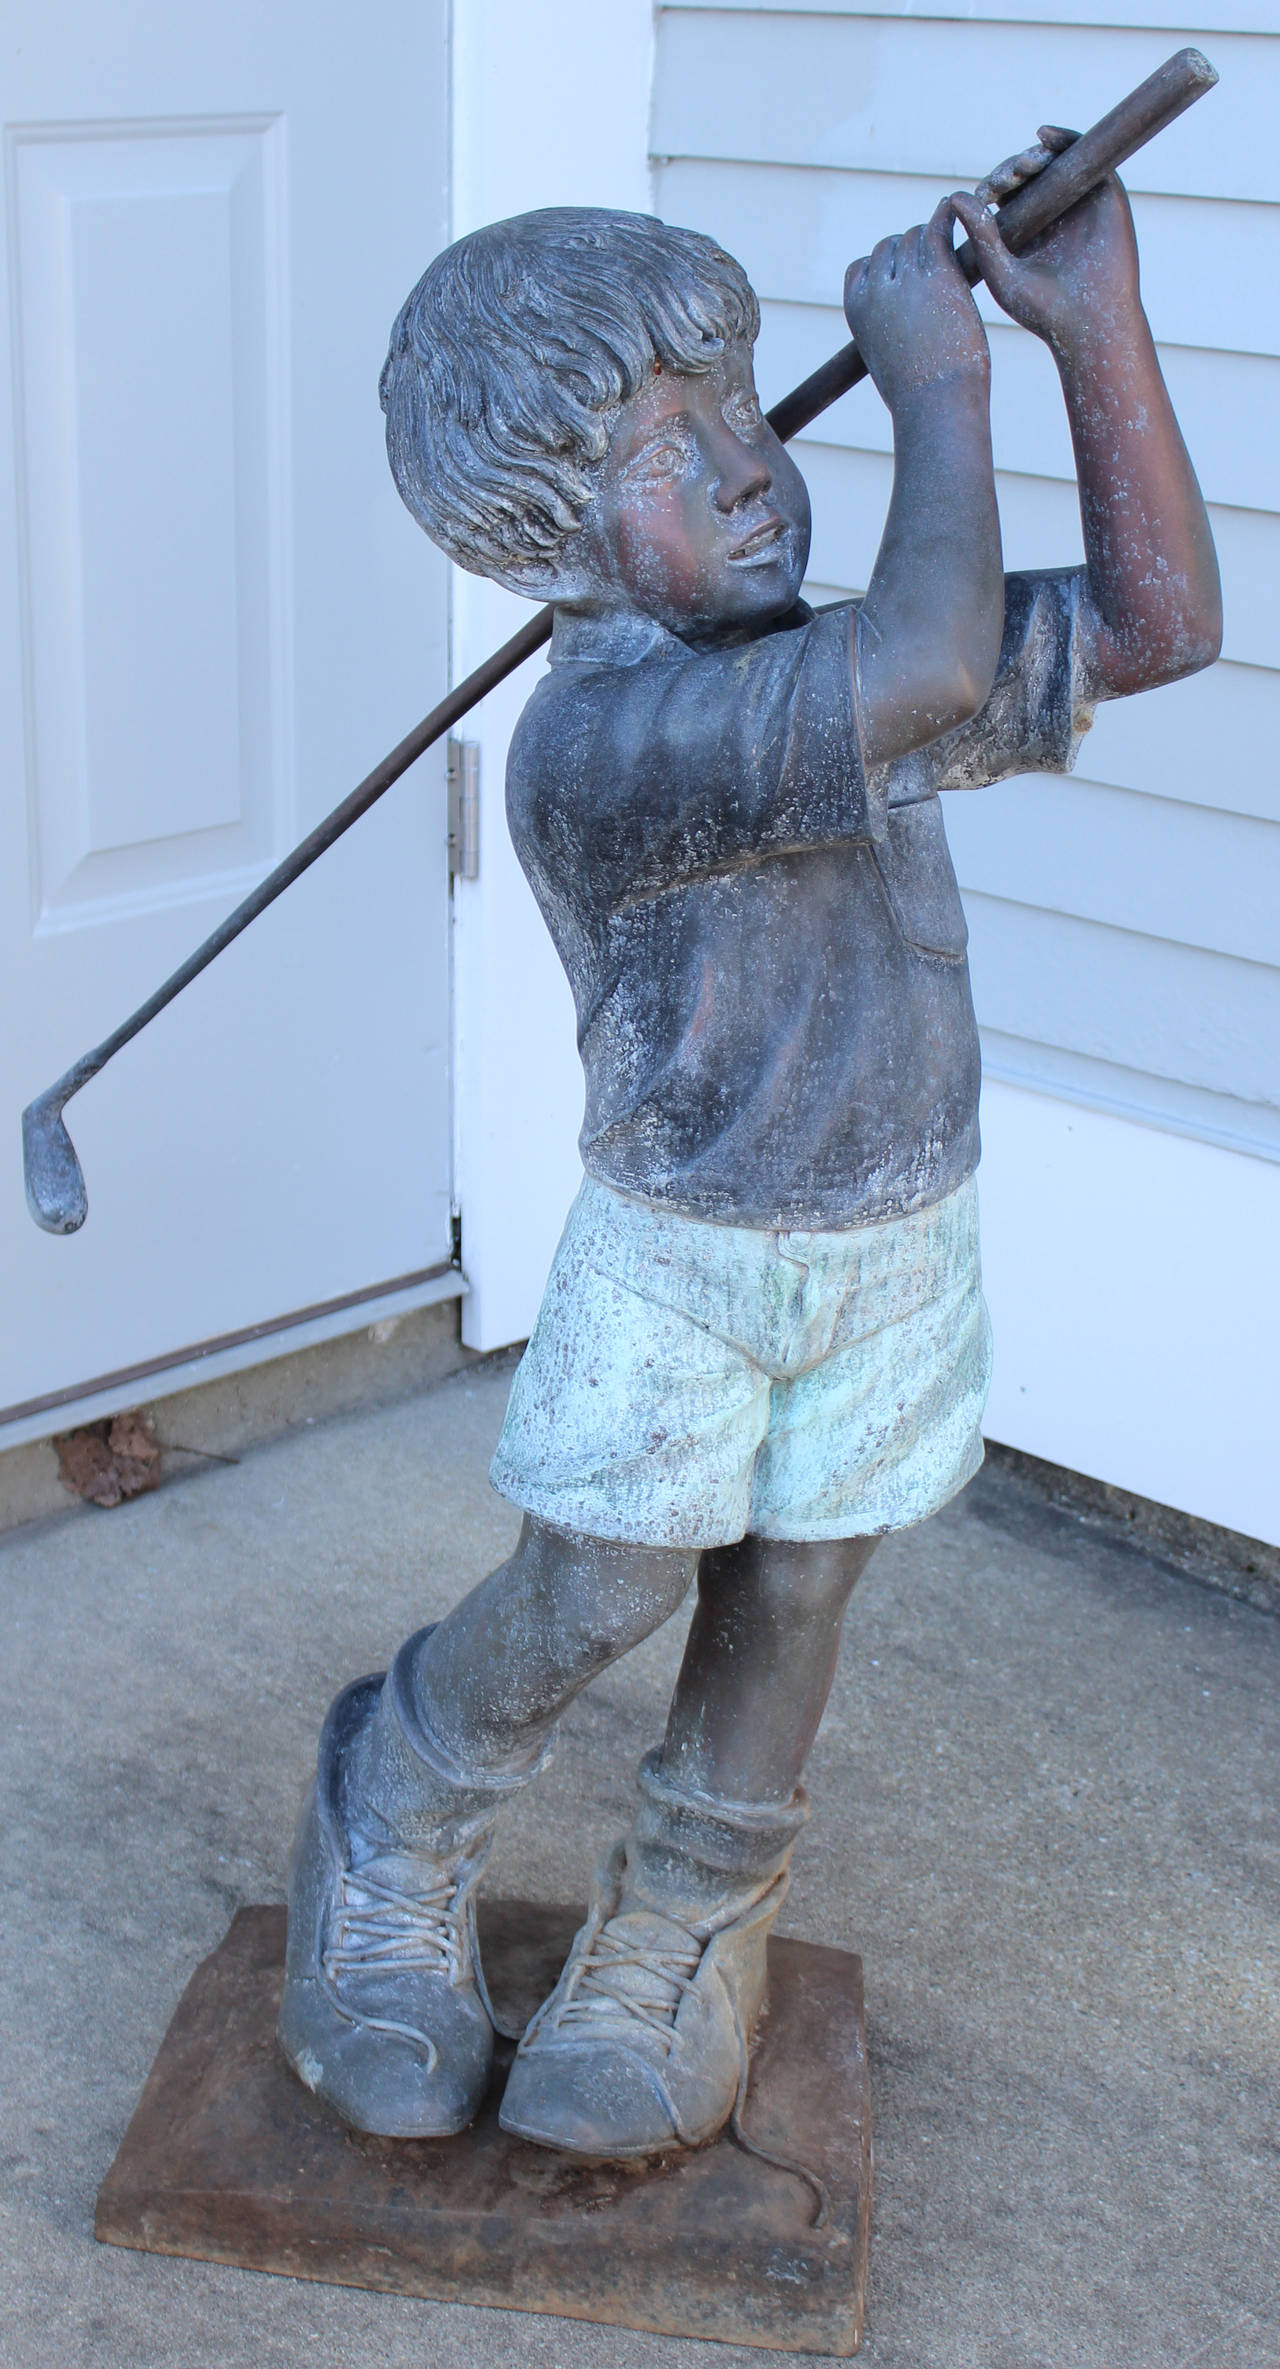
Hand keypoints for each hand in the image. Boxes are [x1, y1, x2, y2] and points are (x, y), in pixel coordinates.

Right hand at [844, 196, 989, 413]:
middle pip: (889, 247)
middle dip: (911, 254)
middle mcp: (876, 289)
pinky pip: (939, 229)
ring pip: (915, 236)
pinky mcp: (938, 274)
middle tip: (937, 267)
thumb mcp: (885, 362)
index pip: (862, 267)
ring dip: (932, 239)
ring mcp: (906, 279)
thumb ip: (883, 332)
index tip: (904, 278)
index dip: (884, 268)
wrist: (936, 405)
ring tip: (952, 249)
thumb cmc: (916, 397)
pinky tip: (961, 210)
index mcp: (857, 309)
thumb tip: (895, 325)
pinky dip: (948, 216)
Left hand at [949, 127, 1143, 360]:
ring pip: (1055, 161)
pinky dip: (1065, 140)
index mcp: (1029, 229)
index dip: (995, 185)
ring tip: (1021, 166)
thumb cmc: (1042, 310)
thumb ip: (980, 233)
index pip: (1008, 193)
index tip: (985, 194)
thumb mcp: (1000, 269)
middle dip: (1013, 169)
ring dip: (1034, 155)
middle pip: (1030, 173)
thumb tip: (953, 196)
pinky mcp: (1106, 193)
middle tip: (1004, 180)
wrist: (1088, 324)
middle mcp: (1055, 212)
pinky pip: (1085, 155)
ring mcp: (1081, 202)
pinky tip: (1043, 137)